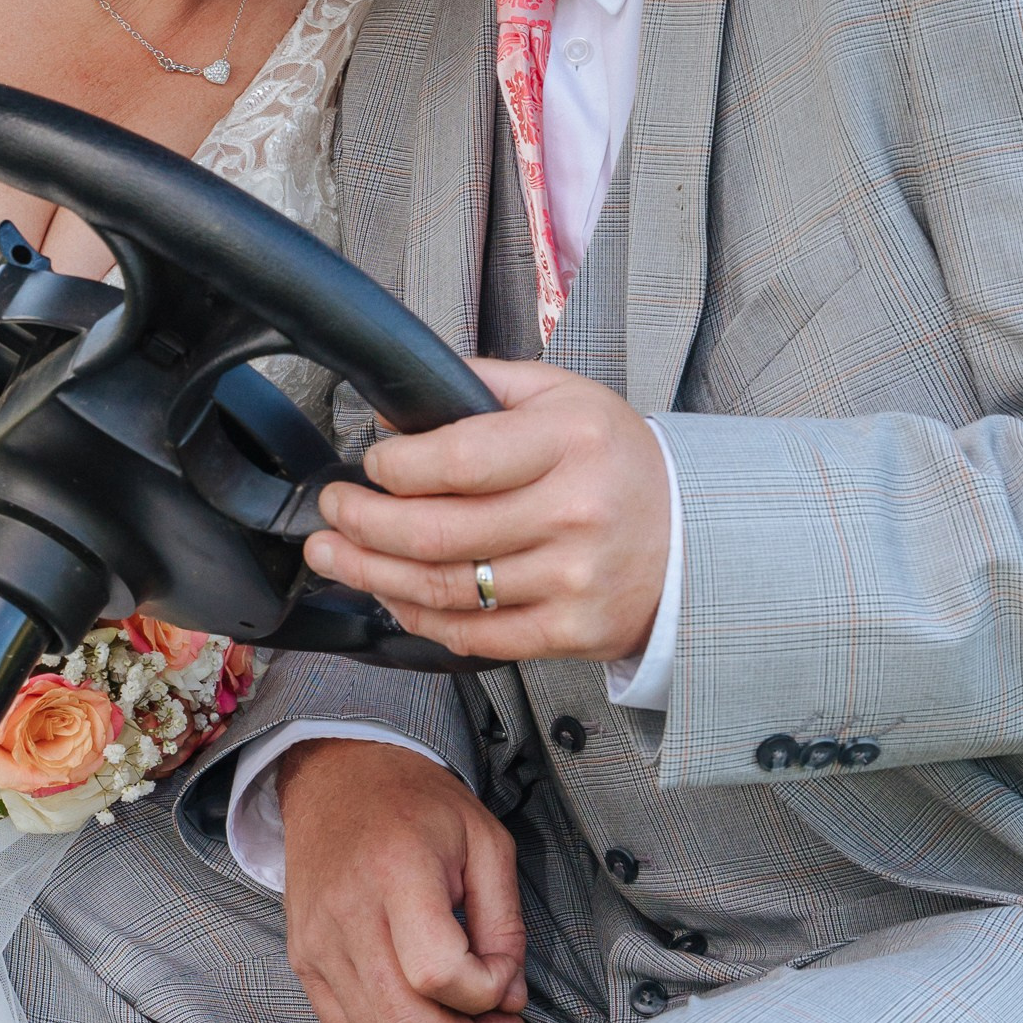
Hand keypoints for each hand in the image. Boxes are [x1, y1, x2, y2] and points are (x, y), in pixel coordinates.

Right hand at [278, 737, 525, 1022]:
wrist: (338, 779)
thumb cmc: (416, 804)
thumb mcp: (485, 842)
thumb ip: (506, 924)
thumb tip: (509, 999)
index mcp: (396, 874)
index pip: (440, 974)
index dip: (487, 990)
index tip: (505, 970)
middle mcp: (347, 915)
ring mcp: (317, 944)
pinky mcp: (304, 961)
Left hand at [302, 360, 670, 663]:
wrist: (691, 538)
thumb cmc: (614, 460)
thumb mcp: (562, 396)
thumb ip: (480, 387)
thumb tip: (395, 405)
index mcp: (570, 441)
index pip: (458, 460)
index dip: (396, 467)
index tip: (371, 463)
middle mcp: (575, 512)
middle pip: (437, 531)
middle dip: (363, 522)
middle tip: (331, 511)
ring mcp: (573, 579)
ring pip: (445, 588)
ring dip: (372, 572)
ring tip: (335, 554)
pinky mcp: (569, 631)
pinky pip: (473, 635)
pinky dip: (419, 616)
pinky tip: (390, 593)